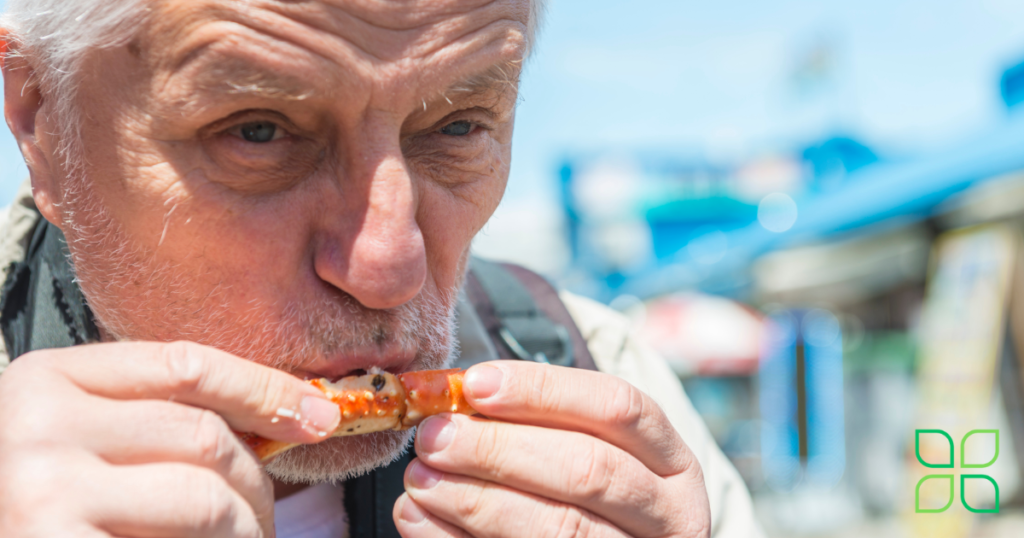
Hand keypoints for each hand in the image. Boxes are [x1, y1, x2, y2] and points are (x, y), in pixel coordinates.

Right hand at [0, 341, 340, 537]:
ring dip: (244, 528)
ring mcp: (43, 488)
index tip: (317, 415)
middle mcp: (39, 424)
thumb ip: (150, 420)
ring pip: (205, 498)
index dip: (264, 389)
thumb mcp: (76, 441)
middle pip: (204, 434)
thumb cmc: (36, 509)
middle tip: (264, 519)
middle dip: (257, 480)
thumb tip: (290, 417)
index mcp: (47, 378)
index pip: (186, 364)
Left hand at [394, 361, 710, 537]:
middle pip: (588, 470)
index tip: (475, 383)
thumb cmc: (586, 502)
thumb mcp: (585, 454)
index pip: (618, 408)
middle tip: (433, 437)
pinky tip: (420, 519)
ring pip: (562, 528)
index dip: (544, 390)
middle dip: (500, 449)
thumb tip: (453, 399)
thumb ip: (535, 427)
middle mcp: (670, 515)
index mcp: (672, 464)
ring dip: (477, 500)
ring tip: (419, 479)